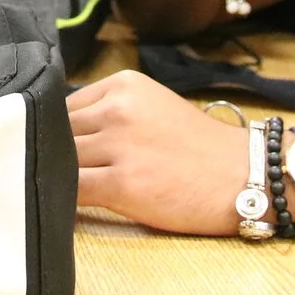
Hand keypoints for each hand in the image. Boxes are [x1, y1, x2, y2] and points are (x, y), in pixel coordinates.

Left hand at [69, 69, 250, 234]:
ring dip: (54, 179)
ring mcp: (119, 146)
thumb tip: (61, 132)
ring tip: (57, 192)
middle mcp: (118, 109)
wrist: (242, 175)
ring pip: (60, 161)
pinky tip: (62, 208)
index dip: (55, 134)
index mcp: (124, 85)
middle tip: (54, 175)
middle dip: (53, 156)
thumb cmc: (199, 148)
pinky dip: (62, 201)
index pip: (64, 107)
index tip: (55, 151)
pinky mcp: (122, 184)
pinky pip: (72, 192)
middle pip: (58, 133)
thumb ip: (110, 112)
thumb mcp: (153, 107)